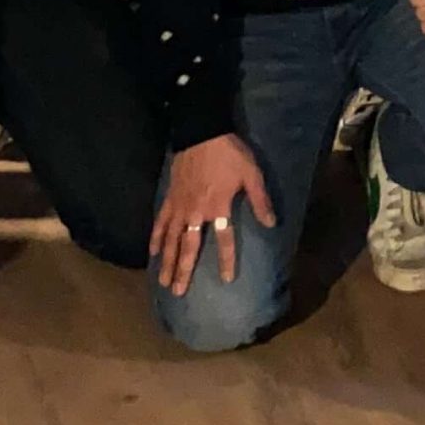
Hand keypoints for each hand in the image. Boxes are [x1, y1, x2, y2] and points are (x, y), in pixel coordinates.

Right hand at [151, 133, 276, 295]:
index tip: (227, 279)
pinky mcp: (170, 197)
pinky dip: (156, 237)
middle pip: (189, 247)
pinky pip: (160, 221)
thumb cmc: (230, 153)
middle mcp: (196, 212)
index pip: (224, 240)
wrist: (202, 132)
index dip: (226, 260)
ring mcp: (180, 206)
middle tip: (178, 293)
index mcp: (218, 207)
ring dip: (167, 261)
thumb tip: (271, 224)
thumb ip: (260, 200)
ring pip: (172, 239)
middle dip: (184, 271)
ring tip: (163, 282)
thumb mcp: (251, 174)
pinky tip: (153, 252)